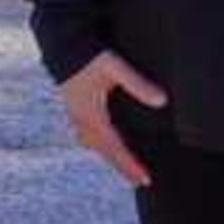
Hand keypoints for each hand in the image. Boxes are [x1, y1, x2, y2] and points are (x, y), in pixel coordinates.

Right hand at [55, 49, 168, 186]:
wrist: (60, 42)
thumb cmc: (87, 54)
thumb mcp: (114, 67)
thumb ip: (138, 83)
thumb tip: (162, 101)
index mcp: (90, 114)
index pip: (114, 147)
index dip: (130, 164)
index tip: (145, 179)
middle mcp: (81, 119)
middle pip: (104, 151)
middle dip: (122, 167)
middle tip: (140, 181)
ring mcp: (75, 114)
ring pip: (94, 144)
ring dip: (110, 156)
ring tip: (125, 166)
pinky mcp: (75, 107)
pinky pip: (88, 135)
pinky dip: (100, 144)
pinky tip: (104, 142)